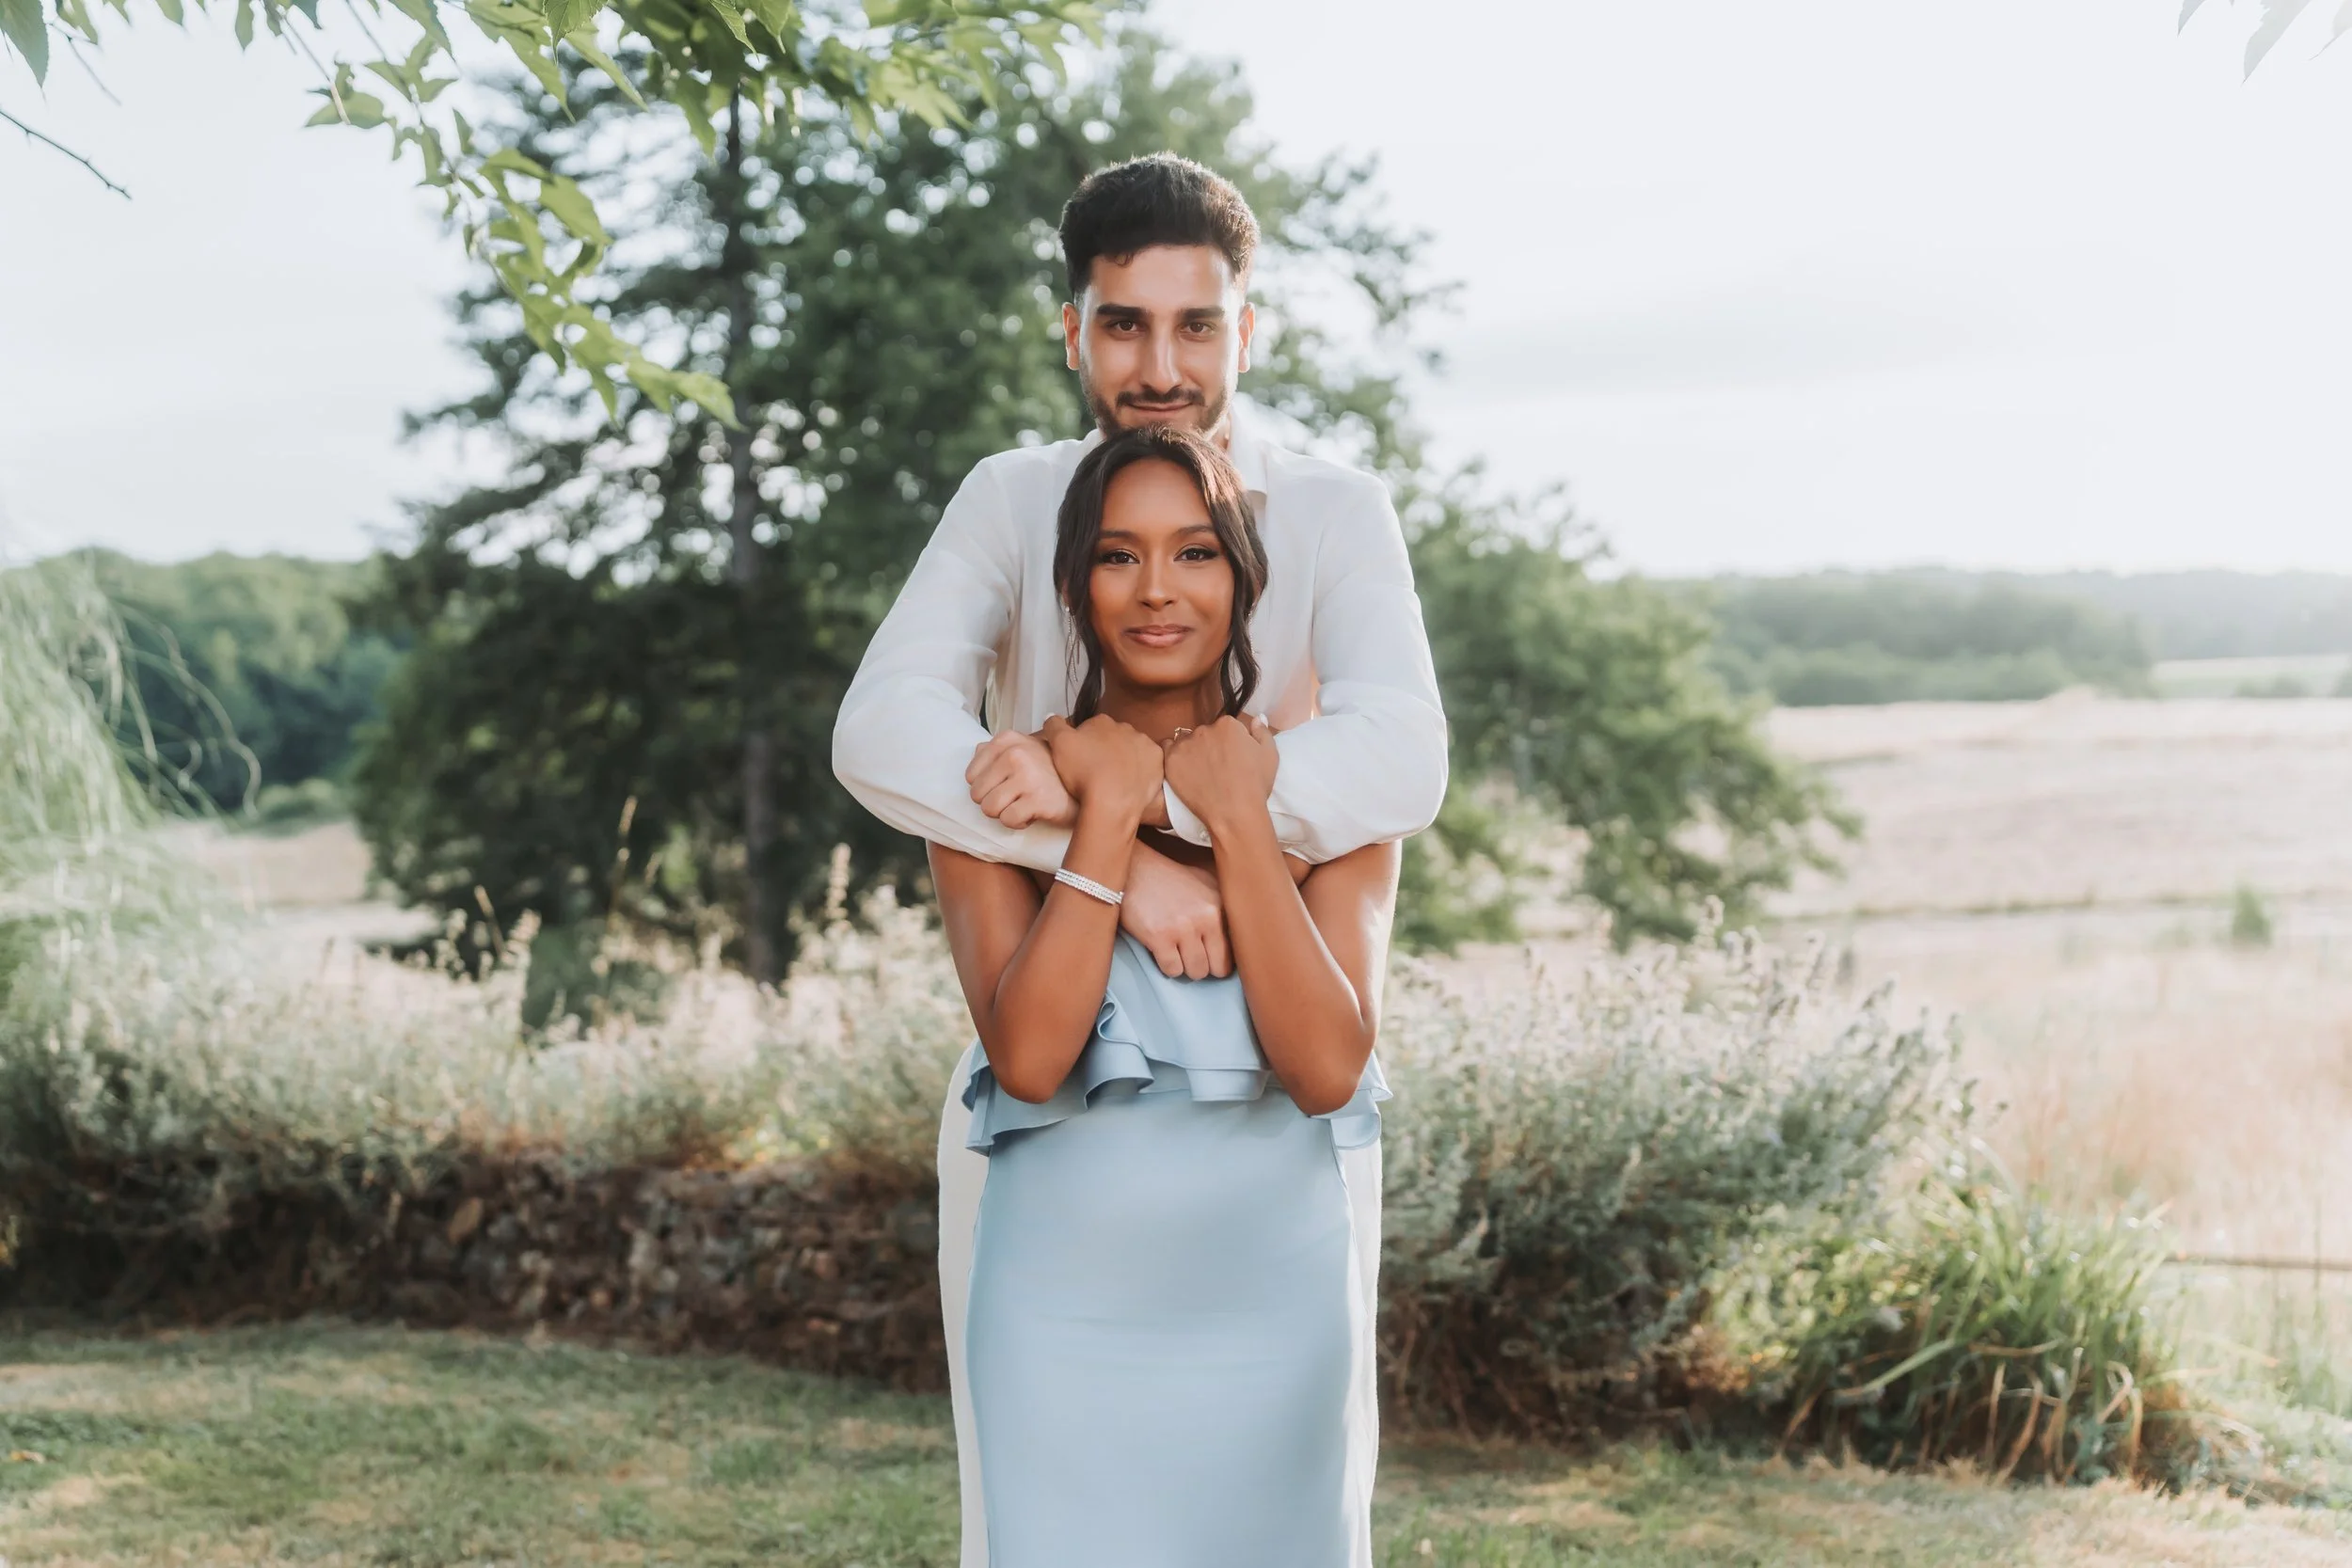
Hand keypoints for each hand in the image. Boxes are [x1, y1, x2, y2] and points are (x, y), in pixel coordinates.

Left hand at [966, 729, 1076, 829]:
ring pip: (989, 809)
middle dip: (994, 802)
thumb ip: (996, 750)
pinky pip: (1008, 820)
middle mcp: (1015, 753)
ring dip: (1005, 813)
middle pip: (977, 795)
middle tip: (1016, 798)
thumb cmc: (1050, 771)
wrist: (1088, 784)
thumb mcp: (1024, 749)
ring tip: (1023, 805)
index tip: (1007, 785)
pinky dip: (1018, 823)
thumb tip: (976, 753)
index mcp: (1007, 740)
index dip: (987, 787)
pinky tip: (1033, 814)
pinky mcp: (1037, 799)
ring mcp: (1027, 775)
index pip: (970, 776)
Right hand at [1040, 714, 1161, 818]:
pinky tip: (1131, 783)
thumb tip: (1052, 717)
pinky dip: (1141, 770)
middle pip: (1113, 738)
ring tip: (1114, 780)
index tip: (1081, 760)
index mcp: (1102, 721)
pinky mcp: (1158, 762)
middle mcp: (1126, 728)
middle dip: (1106, 750)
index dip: (1085, 744)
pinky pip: (1149, 763)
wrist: (1112, 801)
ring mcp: (1145, 744)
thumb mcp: (1058, 745)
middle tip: (1097, 771)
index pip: (1092, 728)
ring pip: (1132, 749)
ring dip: (1125, 759)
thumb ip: (1054, 726)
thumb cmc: (1083, 772)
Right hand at [1120, 839, 1230, 978]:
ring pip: (1196, 972)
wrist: (1134, 869)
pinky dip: (1166, 965)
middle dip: (1204, 965)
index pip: (1234, 953)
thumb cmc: (1170, 880)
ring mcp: (1183, 927)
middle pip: (1217, 968)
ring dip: (1185, 966)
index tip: (1209, 954)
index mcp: (1220, 906)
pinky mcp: (1159, 936)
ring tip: (1175, 949)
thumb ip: (1223, 909)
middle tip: (1190, 953)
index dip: (1220, 958)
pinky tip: (1161, 949)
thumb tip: (1239, 940)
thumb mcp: (1206, 883)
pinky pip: (1172, 970)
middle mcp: (1207, 917)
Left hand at [1161, 714, 1278, 840]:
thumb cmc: (1255, 784)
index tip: (1232, 758)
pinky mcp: (1171, 760)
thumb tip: (1257, 718)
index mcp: (1228, 724)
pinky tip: (1182, 769)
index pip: (1226, 727)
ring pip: (1186, 741)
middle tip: (1217, 768)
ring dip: (1192, 750)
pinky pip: (1167, 749)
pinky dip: (1174, 756)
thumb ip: (1262, 732)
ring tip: (1199, 771)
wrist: (1234, 812)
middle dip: (1210, 746)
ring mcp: (1185, 744)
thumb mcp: (1270, 755)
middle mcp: (1204, 728)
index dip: (1230, 743)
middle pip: (1206, 733)